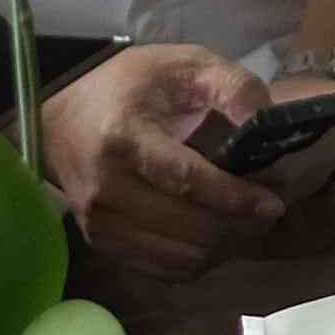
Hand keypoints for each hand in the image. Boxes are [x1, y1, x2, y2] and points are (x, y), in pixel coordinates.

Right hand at [41, 41, 285, 283]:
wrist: (62, 117)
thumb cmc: (130, 87)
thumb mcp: (183, 65)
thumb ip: (232, 86)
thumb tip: (268, 122)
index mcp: (124, 138)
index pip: (187, 181)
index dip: (235, 198)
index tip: (272, 203)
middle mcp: (106, 187)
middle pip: (189, 228)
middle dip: (239, 225)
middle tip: (268, 213)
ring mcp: (99, 221)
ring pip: (181, 257)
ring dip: (224, 247)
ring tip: (246, 224)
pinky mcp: (101, 242)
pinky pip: (163, 269)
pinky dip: (198, 260)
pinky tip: (214, 237)